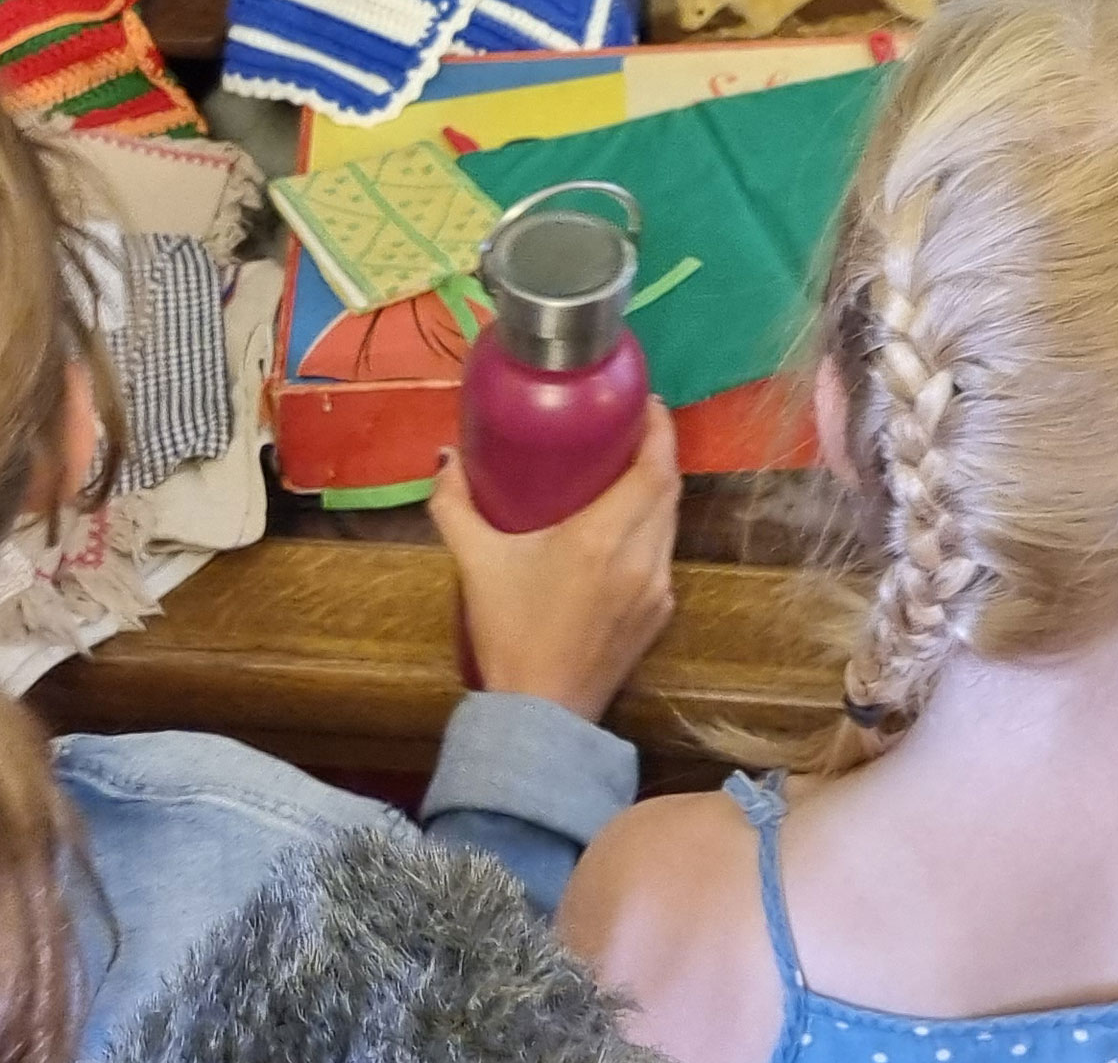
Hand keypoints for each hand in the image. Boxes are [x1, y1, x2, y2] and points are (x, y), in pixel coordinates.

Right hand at [430, 402, 679, 721]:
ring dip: (658, 490)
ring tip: (631, 467)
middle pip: (669, 488)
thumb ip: (455, 505)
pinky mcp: (660, 614)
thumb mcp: (475, 563)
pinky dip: (653, 527)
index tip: (647, 403)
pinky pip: (665, 553)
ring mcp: (658, 588)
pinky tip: (627, 523)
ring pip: (671, 521)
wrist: (540, 715)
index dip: (660, 430)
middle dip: (659, 452)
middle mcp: (641, 558)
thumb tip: (446, 458)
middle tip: (634, 427)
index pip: (654, 469)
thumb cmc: (508, 634)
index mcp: (602, 538)